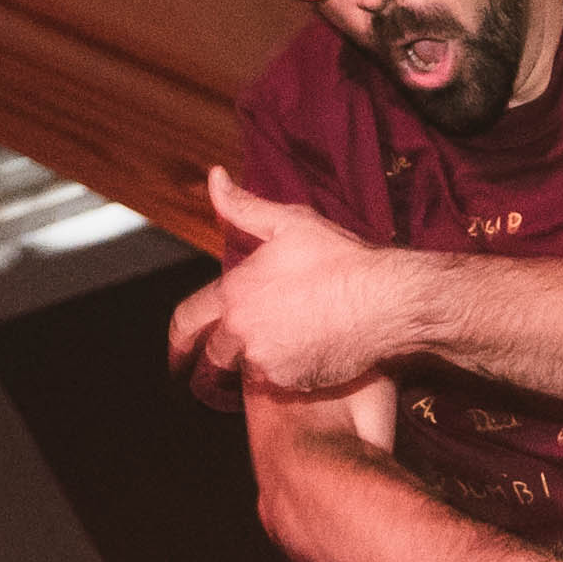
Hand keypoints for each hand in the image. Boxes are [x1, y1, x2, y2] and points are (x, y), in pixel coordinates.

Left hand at [191, 173, 419, 399]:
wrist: (385, 301)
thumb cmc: (340, 259)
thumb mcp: (289, 223)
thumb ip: (243, 207)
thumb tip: (215, 178)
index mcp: (234, 293)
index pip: (187, 320)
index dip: (179, 338)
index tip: (177, 353)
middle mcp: (242, 332)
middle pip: (213, 357)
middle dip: (217, 359)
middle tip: (223, 365)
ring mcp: (266, 361)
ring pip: (247, 371)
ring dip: (256, 363)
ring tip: (279, 350)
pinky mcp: (292, 383)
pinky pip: (279, 383)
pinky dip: (287, 372)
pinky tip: (307, 355)